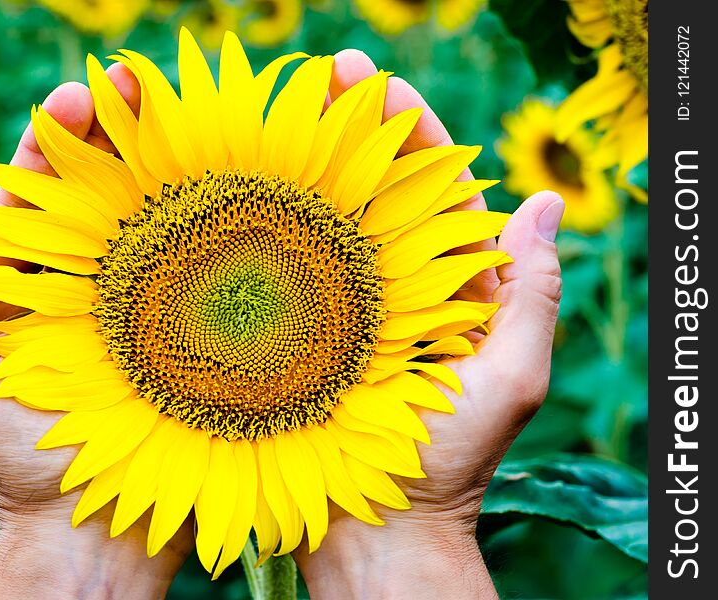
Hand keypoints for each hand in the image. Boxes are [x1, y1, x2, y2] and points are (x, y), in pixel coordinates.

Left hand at [0, 70, 189, 599]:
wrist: (92, 532)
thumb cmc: (20, 463)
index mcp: (31, 287)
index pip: (38, 194)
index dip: (53, 140)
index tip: (82, 97)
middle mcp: (91, 287)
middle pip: (104, 193)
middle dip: (121, 135)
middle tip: (146, 86)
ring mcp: (147, 308)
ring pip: (157, 223)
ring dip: (172, 167)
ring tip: (197, 118)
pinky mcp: (191, 335)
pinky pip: (204, 276)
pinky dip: (217, 232)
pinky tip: (236, 193)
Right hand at [293, 51, 562, 598]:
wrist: (383, 531)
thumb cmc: (450, 463)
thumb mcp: (512, 378)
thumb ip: (533, 294)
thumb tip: (543, 203)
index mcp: (450, 285)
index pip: (434, 188)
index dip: (410, 132)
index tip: (376, 83)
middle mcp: (392, 285)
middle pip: (373, 189)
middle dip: (350, 127)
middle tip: (320, 74)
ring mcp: (338, 307)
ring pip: (323, 220)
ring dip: (304, 163)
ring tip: (273, 110)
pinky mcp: (295, 334)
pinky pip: (280, 273)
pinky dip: (264, 229)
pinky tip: (240, 188)